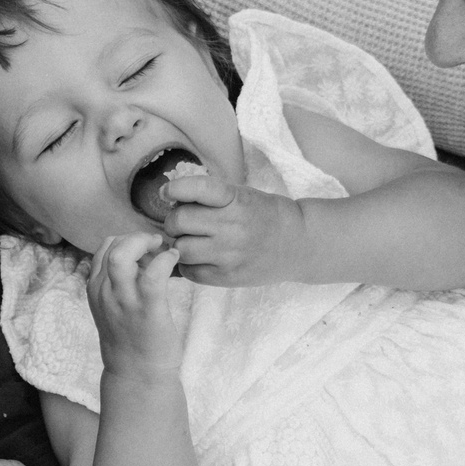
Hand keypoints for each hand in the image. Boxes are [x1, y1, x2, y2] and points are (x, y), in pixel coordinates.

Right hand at [86, 232, 184, 377]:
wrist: (137, 374)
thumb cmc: (132, 339)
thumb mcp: (114, 307)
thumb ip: (120, 282)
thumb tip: (144, 258)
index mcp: (96, 289)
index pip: (104, 248)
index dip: (126, 239)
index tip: (145, 247)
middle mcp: (105, 292)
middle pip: (112, 246)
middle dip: (136, 237)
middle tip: (155, 244)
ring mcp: (124, 301)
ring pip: (123, 255)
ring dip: (145, 244)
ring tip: (162, 248)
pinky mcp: (147, 310)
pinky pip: (153, 275)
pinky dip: (165, 260)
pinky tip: (174, 259)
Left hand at [162, 173, 308, 287]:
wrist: (298, 244)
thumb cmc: (265, 215)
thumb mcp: (242, 195)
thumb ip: (210, 196)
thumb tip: (169, 196)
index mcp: (236, 199)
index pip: (197, 188)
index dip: (175, 189)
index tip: (167, 192)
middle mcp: (232, 226)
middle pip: (179, 221)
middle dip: (174, 220)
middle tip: (182, 223)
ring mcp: (229, 254)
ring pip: (181, 249)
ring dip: (178, 244)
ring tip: (190, 241)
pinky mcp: (227, 277)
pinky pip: (189, 271)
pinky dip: (187, 264)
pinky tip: (199, 258)